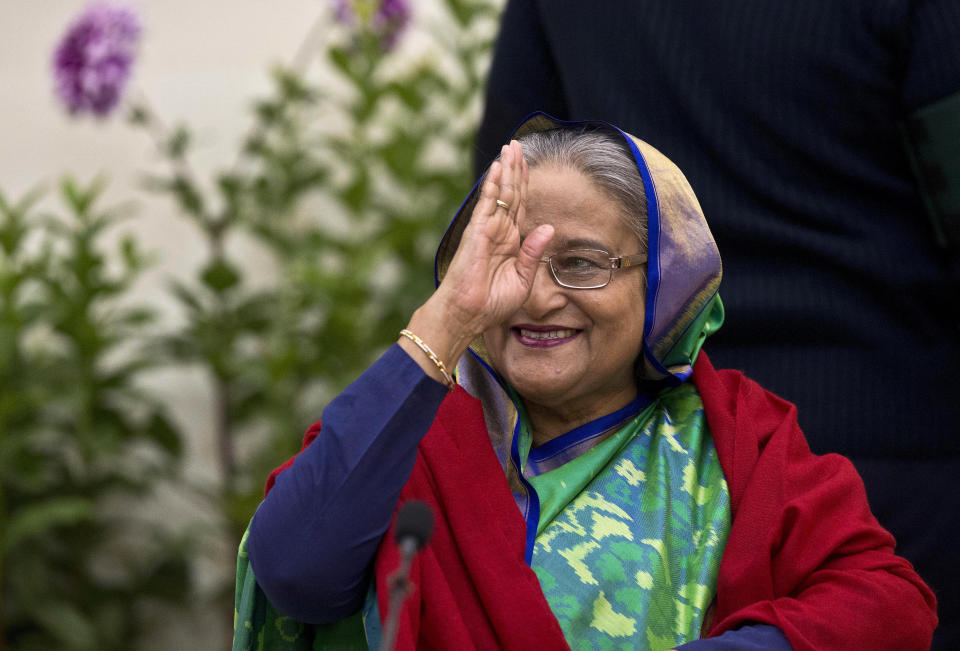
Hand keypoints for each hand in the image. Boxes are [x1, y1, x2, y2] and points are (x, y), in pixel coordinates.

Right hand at [434, 140, 553, 335]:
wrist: (469, 315)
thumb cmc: (492, 303)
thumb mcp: (522, 279)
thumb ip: (533, 253)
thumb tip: (549, 227)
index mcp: (510, 243)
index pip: (520, 207)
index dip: (525, 185)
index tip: (528, 164)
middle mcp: (499, 231)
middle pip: (512, 194)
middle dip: (515, 168)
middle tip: (518, 145)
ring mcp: (487, 229)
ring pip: (501, 193)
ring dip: (506, 169)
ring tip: (511, 147)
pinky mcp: (477, 232)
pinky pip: (487, 204)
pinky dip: (493, 185)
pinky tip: (497, 167)